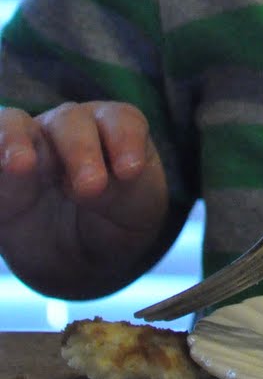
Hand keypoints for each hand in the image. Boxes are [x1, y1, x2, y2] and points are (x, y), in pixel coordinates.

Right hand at [0, 101, 169, 295]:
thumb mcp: (134, 212)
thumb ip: (120, 193)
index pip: (119, 120)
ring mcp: (26, 147)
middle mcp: (66, 130)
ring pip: (15, 124)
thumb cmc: (114, 222)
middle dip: (80, 149)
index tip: (130, 171)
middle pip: (69, 120)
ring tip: (20, 165)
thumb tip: (92, 186)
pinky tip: (1, 170)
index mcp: (110, 131)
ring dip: (15, 139)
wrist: (77, 258)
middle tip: (90, 187)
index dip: (125, 139)